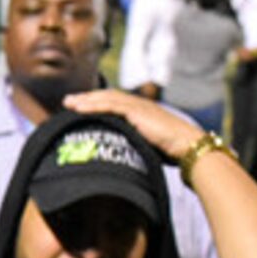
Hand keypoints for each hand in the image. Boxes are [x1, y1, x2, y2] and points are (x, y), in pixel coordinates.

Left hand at [62, 86, 203, 163]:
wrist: (188, 147)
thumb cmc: (173, 153)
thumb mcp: (148, 147)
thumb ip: (134, 146)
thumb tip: (121, 160)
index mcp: (142, 112)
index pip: (115, 104)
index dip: (97, 104)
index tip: (80, 108)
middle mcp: (139, 105)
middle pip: (107, 97)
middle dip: (87, 98)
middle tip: (68, 102)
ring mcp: (138, 106)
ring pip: (107, 99)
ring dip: (86, 100)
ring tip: (69, 103)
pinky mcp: (137, 111)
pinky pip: (111, 105)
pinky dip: (94, 105)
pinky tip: (80, 109)